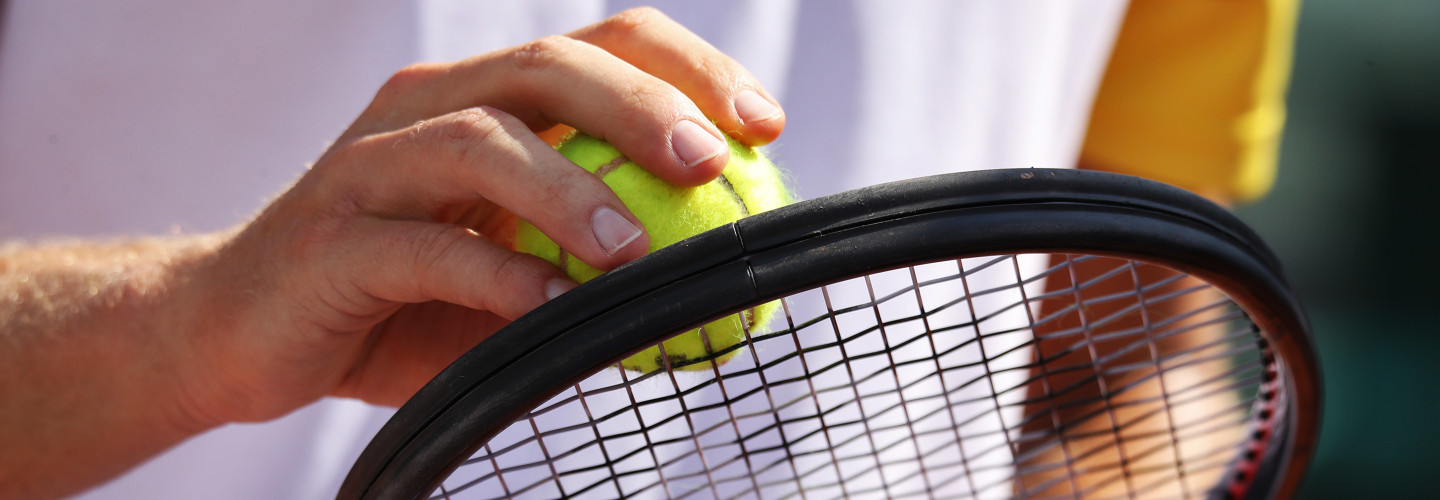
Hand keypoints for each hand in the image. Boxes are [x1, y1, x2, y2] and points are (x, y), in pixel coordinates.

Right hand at [170, 7, 785, 425]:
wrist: (241, 330)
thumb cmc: (397, 298)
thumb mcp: (511, 269)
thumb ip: (591, 261)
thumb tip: (713, 280)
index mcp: (483, 98)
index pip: (598, 48)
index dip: (686, 71)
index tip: (764, 124)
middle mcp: (426, 108)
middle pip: (545, 68)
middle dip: (641, 105)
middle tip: (713, 160)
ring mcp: (370, 166)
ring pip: (480, 139)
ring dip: (569, 187)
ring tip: (637, 245)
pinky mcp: (328, 238)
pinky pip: (421, 246)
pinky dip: (496, 275)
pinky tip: (553, 306)